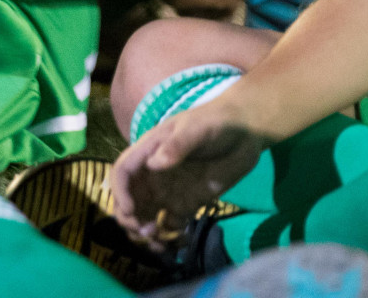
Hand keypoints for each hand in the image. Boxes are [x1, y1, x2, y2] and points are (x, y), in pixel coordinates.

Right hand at [110, 100, 266, 243]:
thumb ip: (177, 145)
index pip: (122, 173)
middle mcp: (153, 175)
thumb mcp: (197, 128)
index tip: (131, 210)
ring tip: (160, 244)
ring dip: (146, 235)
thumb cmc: (217, 123)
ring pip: (144, 218)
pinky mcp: (185, 205)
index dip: (120, 192)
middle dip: (130, 220)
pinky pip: (169, 227)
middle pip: (128, 201)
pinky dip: (169, 239)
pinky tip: (181, 242)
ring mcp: (168, 192)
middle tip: (146, 231)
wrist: (246, 134)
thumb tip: (153, 163)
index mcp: (149, 152)